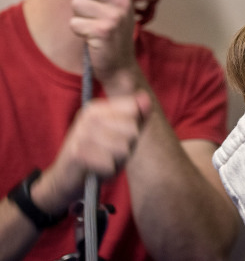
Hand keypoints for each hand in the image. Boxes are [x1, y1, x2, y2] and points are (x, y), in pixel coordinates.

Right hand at [33, 91, 151, 213]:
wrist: (64, 180)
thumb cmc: (99, 155)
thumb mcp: (121, 134)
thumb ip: (137, 116)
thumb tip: (146, 98)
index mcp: (97, 108)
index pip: (134, 109)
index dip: (134, 128)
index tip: (119, 136)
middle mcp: (87, 116)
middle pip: (132, 130)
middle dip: (127, 147)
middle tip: (109, 153)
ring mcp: (80, 134)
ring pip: (123, 149)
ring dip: (117, 161)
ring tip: (103, 161)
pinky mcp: (77, 154)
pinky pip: (110, 165)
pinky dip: (107, 172)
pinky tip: (96, 170)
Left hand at [70, 0, 138, 91]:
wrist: (120, 65)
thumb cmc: (111, 32)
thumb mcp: (114, 6)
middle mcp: (124, 2)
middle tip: (92, 11)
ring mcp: (116, 16)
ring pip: (77, 3)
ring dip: (79, 16)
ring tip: (92, 25)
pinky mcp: (104, 31)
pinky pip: (75, 23)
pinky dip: (78, 31)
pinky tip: (91, 37)